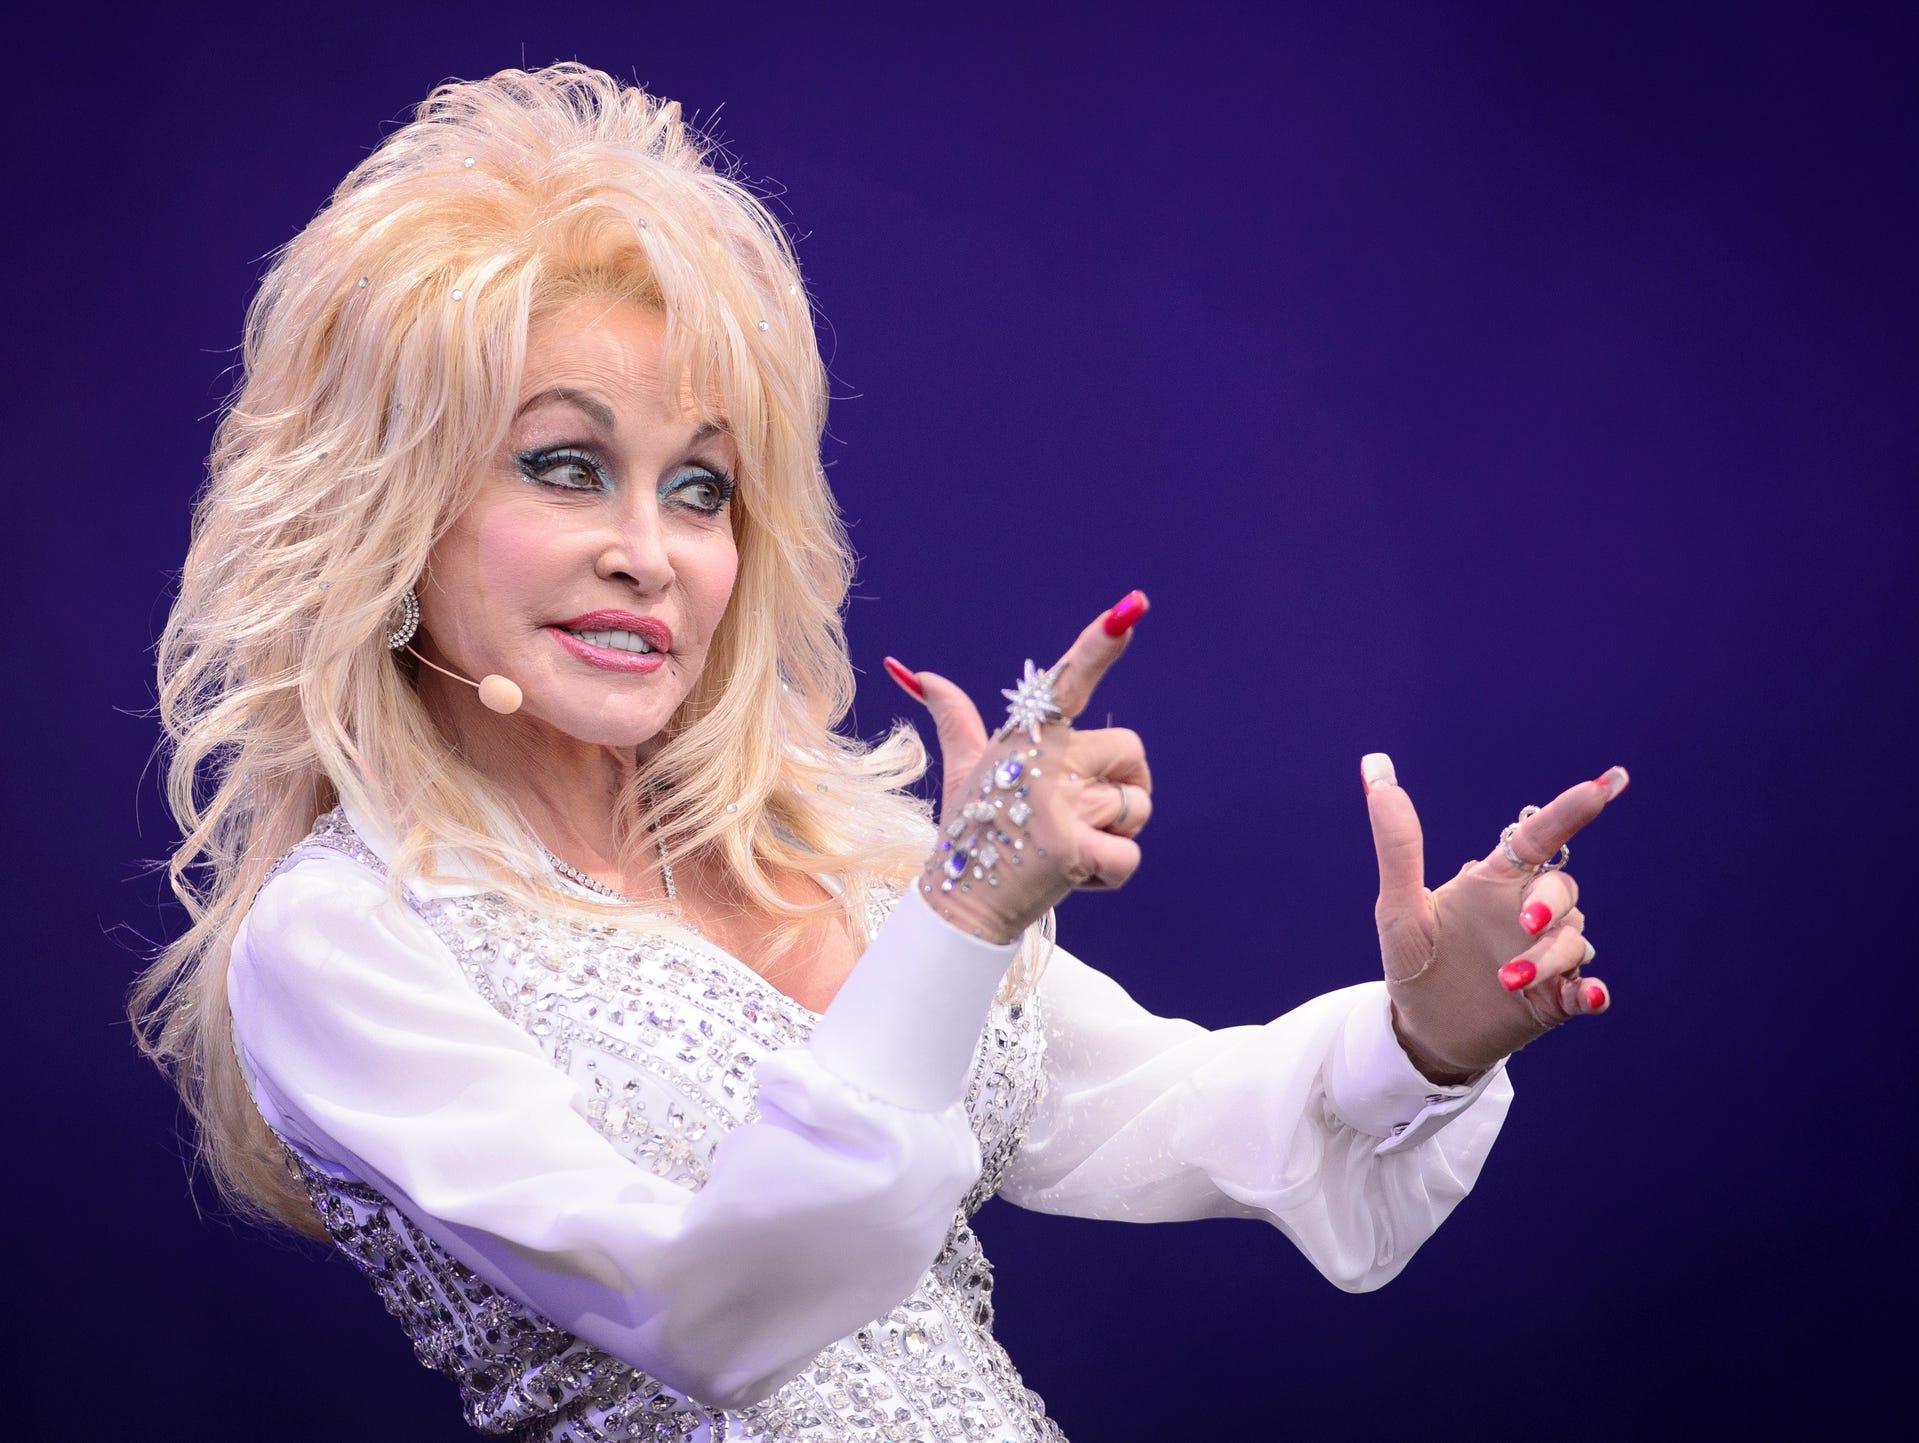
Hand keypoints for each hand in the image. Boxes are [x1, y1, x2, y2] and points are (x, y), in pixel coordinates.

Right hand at [884, 592, 1152, 942]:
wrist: (961, 903)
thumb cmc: (970, 830)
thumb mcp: (961, 766)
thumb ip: (952, 714)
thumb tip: (909, 669)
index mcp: (1027, 735)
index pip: (1068, 678)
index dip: (1101, 641)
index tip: (1133, 605)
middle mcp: (1044, 760)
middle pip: (1131, 753)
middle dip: (1122, 787)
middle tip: (1074, 816)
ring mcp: (1057, 803)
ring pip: (1137, 806)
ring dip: (1114, 834)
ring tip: (1065, 846)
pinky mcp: (1072, 848)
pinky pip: (1130, 854)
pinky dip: (1110, 873)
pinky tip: (1071, 876)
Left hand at [1364, 754, 1629, 1082]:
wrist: (1419, 1028)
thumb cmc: (1412, 959)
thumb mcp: (1399, 906)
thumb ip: (1397, 843)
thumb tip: (1374, 768)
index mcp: (1495, 881)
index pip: (1539, 837)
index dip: (1571, 810)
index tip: (1604, 785)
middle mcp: (1527, 912)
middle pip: (1563, 887)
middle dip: (1552, 900)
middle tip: (1527, 920)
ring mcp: (1545, 955)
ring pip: (1572, 939)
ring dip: (1549, 957)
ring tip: (1508, 980)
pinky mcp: (1554, 999)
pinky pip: (1587, 990)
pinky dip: (1593, 992)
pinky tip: (1591, 997)